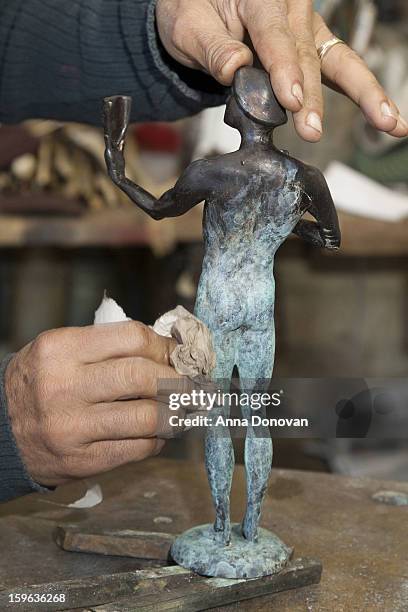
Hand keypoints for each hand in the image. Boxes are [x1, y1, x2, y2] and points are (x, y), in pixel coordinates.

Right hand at [4, 322, 187, 486]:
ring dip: (176, 413)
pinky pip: (138, 448)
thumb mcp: (63, 350)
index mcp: (61, 350)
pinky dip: (159, 438)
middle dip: (179, 380)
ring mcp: (72, 427)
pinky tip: (159, 431)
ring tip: (183, 408)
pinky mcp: (82, 460)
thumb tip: (169, 350)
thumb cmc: (42, 382)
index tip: (178, 355)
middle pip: (143, 377)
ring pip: (147, 417)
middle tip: (193, 384)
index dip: (165, 346)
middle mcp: (64, 387)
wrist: (1, 430)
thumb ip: (109, 346)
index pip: (133, 338)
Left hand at [157, 0, 407, 141]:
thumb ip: (211, 46)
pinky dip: (365, 94)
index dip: (282, 67)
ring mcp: (308, 27)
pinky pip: (342, 69)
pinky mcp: (315, 46)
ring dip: (364, 95)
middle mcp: (291, 7)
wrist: (201, 10)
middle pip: (306, 54)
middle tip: (311, 129)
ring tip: (389, 122)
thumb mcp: (188, 24)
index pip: (272, 33)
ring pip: (338, 60)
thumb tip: (234, 68)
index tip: (290, 99)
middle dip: (312, 96)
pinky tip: (390, 119)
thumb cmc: (193, 14)